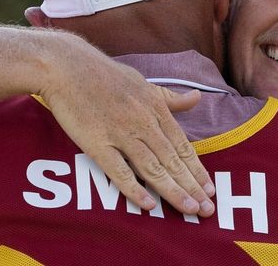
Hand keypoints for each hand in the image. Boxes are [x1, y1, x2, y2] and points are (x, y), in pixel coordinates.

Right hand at [40, 35, 215, 216]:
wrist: (67, 67)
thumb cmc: (105, 75)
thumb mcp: (144, 83)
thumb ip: (170, 98)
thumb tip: (197, 98)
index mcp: (155, 108)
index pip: (182, 145)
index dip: (197, 169)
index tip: (210, 189)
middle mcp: (143, 122)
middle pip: (172, 160)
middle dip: (192, 186)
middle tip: (207, 209)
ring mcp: (120, 133)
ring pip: (152, 167)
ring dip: (173, 190)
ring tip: (190, 209)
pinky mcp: (96, 143)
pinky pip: (118, 170)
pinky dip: (134, 188)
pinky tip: (148, 204)